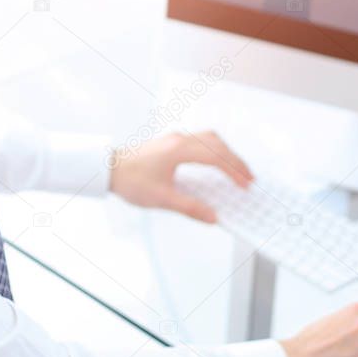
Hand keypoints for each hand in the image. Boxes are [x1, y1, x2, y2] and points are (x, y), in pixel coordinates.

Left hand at [109, 131, 253, 222]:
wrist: (108, 168)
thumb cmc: (130, 180)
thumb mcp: (161, 199)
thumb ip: (190, 208)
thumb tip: (212, 217)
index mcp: (178, 150)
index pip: (215, 157)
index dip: (233, 171)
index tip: (245, 184)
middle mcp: (179, 140)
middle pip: (217, 144)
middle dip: (236, 161)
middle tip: (249, 178)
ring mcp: (176, 139)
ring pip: (210, 139)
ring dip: (226, 153)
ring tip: (237, 170)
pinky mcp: (172, 143)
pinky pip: (201, 141)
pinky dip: (215, 151)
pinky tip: (217, 163)